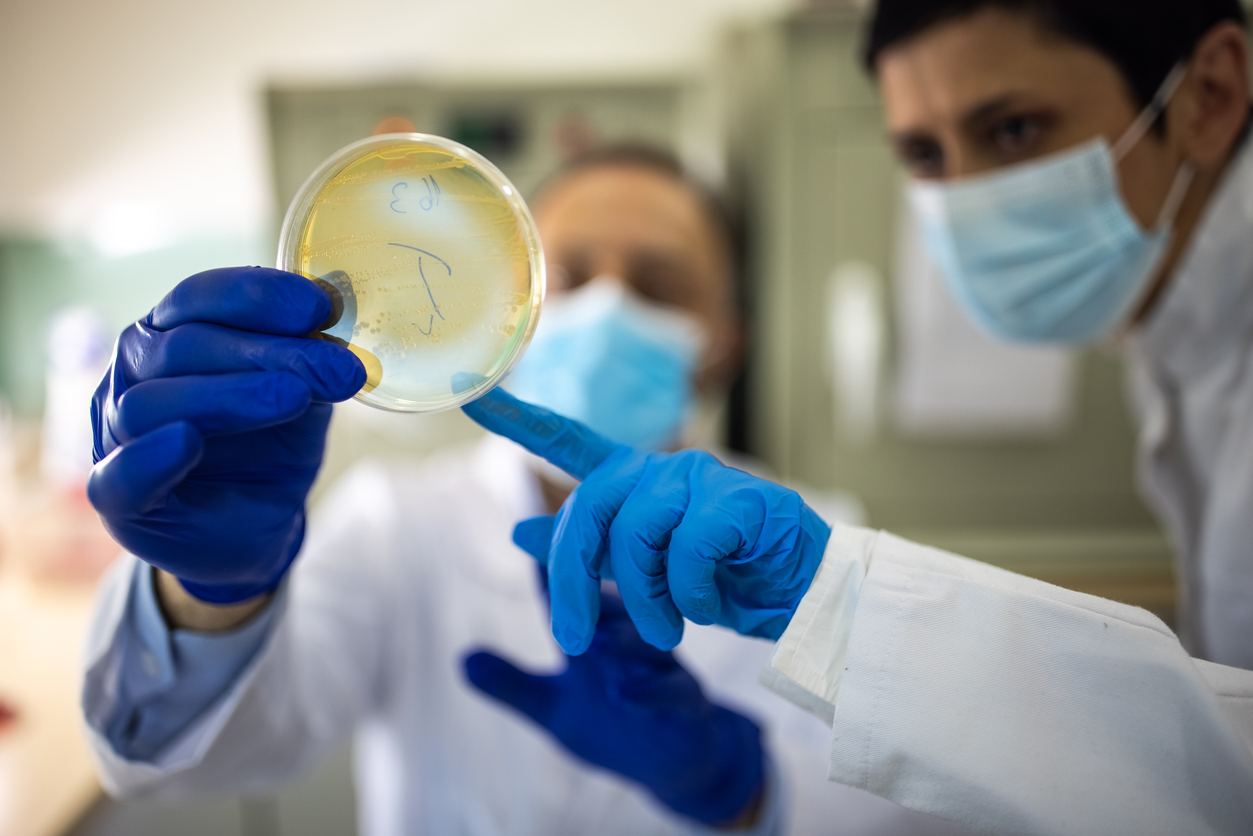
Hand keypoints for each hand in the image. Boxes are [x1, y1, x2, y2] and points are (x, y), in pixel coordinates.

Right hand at [88, 267, 365, 603]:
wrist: (251, 528)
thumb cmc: (266, 450)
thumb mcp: (301, 399)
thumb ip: (308, 362)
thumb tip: (339, 322)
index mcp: (171, 334)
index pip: (199, 297)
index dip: (259, 295)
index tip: (321, 308)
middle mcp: (135, 374)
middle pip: (184, 346)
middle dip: (268, 353)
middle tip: (336, 368)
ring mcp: (115, 435)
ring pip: (151, 403)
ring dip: (228, 396)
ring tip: (293, 398)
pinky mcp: (116, 499)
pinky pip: (117, 476)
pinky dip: (150, 457)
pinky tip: (186, 442)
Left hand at [462, 388, 831, 653]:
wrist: (807, 599)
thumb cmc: (726, 582)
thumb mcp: (645, 574)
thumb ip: (588, 549)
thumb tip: (520, 530)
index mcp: (635, 482)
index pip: (567, 440)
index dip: (517, 416)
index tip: (470, 390)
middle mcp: (662, 469)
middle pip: (588, 509)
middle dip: (572, 579)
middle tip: (574, 640)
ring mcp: (701, 478)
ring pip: (636, 534)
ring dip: (645, 600)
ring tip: (670, 630)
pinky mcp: (739, 500)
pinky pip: (687, 552)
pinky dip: (690, 596)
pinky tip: (711, 605)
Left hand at [464, 527, 763, 826]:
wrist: (672, 762)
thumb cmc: (608, 722)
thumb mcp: (550, 707)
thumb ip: (510, 684)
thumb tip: (460, 659)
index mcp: (596, 631)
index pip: (570, 593)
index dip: (551, 566)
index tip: (526, 533)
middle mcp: (630, 639)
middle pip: (613, 607)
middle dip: (592, 594)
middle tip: (571, 582)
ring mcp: (663, 668)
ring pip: (647, 643)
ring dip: (622, 640)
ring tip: (598, 641)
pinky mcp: (688, 702)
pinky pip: (674, 689)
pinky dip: (650, 689)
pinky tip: (623, 692)